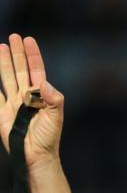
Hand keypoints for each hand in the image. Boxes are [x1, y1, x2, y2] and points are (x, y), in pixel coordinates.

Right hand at [0, 34, 63, 165]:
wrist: (35, 156)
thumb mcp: (55, 117)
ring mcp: (13, 104)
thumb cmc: (48, 138)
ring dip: (4, 63)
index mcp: (40, 96)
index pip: (36, 71)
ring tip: (1, 47)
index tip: (29, 40)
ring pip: (7, 78)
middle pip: (20, 70)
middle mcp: (26, 97)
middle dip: (17, 54)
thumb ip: (54, 99)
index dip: (32, 56)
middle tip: (14, 36)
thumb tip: (44, 82)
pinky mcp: (2, 113)